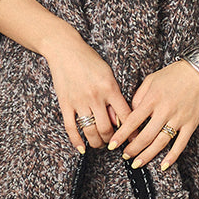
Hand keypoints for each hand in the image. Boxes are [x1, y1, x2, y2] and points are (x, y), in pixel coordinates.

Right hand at [44, 33, 132, 152]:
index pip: (125, 116)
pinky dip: (77, 141)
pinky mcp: (65, 104)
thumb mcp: (108, 74)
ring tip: (100, 144)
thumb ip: (115, 96)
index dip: (131, 132)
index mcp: (110, 88)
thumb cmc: (89, 60)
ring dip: (97, 142)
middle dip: (112, 140)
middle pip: (107, 128)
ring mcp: (79, 101)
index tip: (134, 140)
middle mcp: (95, 96)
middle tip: (114, 143)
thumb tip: (120, 120)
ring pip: (90, 131)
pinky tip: (82, 148)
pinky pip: (71, 128)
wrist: (65, 49)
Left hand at [108, 60, 198, 171]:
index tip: (113, 144)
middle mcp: (165, 110)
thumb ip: (138, 96)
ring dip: (147, 155)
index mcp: (153, 99)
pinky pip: (180, 144)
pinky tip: (163, 166)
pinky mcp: (191, 124)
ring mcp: (179, 119)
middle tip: (125, 155)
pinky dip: (172, 157)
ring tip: (137, 163)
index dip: (121, 135)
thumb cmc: (174, 75)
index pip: (133, 121)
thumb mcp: (151, 80)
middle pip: (145, 136)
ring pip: (161, 143)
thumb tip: (130, 113)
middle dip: (132, 149)